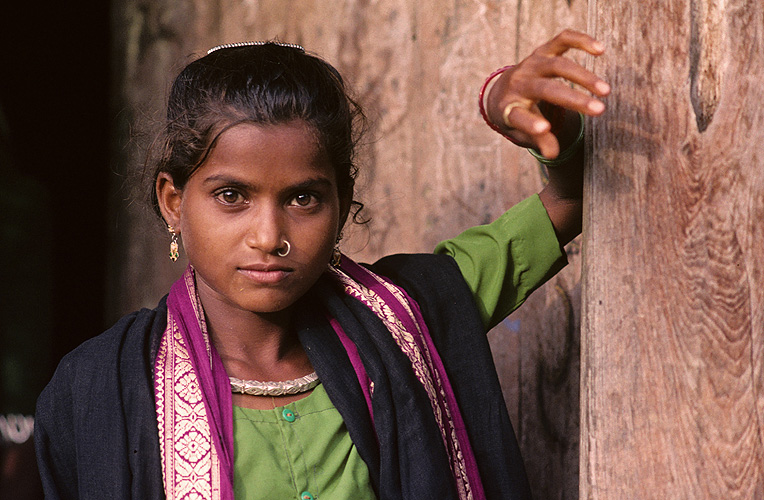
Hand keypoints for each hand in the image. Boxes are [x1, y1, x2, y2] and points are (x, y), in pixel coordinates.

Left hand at [486, 30, 609, 158]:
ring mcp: (531, 64)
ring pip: (558, 65)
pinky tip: (600, 50)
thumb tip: (553, 155)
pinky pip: (562, 40)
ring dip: (583, 76)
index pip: (519, 116)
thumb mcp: (521, 132)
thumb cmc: (516, 116)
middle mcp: (518, 83)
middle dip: (573, 99)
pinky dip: (581, 41)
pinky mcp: (543, 50)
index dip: (531, 123)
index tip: (546, 129)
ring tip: (606, 91)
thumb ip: (538, 141)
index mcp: (508, 108)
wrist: (502, 90)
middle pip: (546, 89)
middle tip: (600, 111)